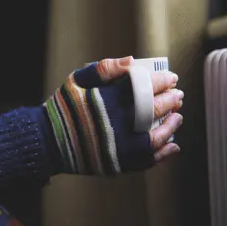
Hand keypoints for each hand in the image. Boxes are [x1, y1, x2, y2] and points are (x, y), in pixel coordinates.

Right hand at [45, 56, 182, 175]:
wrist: (48, 142)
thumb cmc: (63, 108)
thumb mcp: (76, 80)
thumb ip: (103, 69)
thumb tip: (131, 61)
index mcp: (107, 100)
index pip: (144, 87)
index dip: (161, 81)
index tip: (171, 78)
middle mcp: (116, 124)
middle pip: (153, 110)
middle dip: (170, 101)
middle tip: (178, 96)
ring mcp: (119, 146)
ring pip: (156, 137)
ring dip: (171, 126)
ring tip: (178, 117)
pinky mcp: (119, 163)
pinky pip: (148, 159)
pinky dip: (163, 153)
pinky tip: (172, 144)